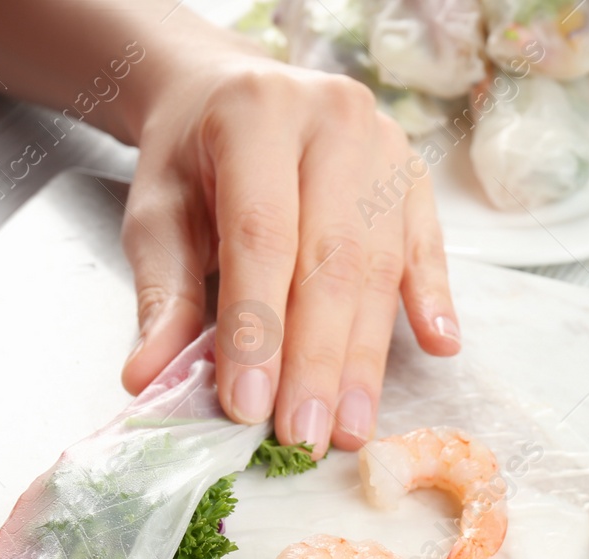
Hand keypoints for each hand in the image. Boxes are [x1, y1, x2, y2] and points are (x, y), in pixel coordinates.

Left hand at [117, 27, 460, 456]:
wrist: (228, 94)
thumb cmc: (192, 162)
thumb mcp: (158, 216)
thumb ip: (164, 296)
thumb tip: (149, 378)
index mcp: (256, 115)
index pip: (262, 236)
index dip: (259, 329)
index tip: (249, 406)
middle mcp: (332, 119)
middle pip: (331, 257)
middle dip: (317, 359)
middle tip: (305, 435)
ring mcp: (384, 144)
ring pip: (379, 264)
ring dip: (364, 356)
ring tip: (348, 425)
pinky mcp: (414, 173)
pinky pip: (426, 245)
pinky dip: (432, 299)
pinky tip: (438, 346)